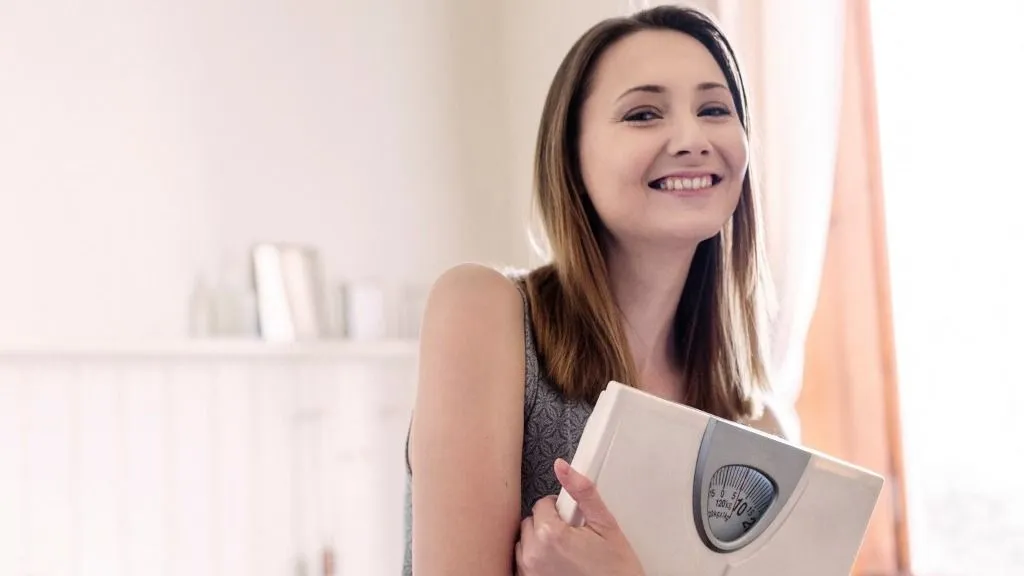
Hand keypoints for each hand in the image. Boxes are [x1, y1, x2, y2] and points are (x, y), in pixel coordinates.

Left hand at [515, 458, 644, 575]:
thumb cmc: (616, 571)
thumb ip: (583, 491)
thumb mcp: (605, 525)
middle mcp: (534, 555)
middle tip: (574, 535)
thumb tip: (564, 467)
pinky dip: (536, 560)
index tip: (575, 519)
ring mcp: (529, 572)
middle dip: (550, 524)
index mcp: (550, 535)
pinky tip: (558, 564)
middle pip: (531, 522)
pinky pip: (522, 564)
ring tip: (567, 551)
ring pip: (524, 543)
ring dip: (540, 542)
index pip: (542, 504)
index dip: (562, 509)